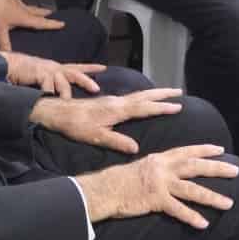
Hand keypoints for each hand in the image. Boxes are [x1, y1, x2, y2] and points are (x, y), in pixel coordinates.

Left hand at [0, 0, 63, 51]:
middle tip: (51, 13)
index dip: (52, 24)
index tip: (62, 23)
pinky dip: (22, 6)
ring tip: (37, 10)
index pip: (41, 22)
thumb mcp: (0, 30)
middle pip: (37, 11)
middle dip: (45, 13)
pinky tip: (17, 7)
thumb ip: (5, 43)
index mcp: (24, 17)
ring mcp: (16, 1)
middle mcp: (23, 8)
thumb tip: (9, 55)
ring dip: (35, 9)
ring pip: (29, 6)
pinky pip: (19, 3)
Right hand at [3, 52, 106, 97]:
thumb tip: (63, 96)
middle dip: (87, 81)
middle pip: (76, 74)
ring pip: (63, 83)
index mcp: (58, 69)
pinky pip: (48, 87)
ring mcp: (49, 70)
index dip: (91, 68)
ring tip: (67, 102)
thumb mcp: (44, 76)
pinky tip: (47, 97)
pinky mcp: (40, 73)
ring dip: (65, 94)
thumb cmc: (27, 72)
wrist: (10, 65)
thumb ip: (53, 83)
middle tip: (96, 89)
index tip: (104, 68)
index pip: (78, 67)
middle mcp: (56, 68)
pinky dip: (48, 93)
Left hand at [30, 88, 184, 152]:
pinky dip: (144, 95)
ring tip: (169, 92)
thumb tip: (136, 148)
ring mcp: (113, 100)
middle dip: (163, 93)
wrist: (58, 112)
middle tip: (180, 91)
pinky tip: (145, 98)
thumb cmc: (75, 126)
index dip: (161, 107)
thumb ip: (116, 142)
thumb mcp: (95, 137)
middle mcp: (117, 102)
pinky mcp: (108, 101)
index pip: (144, 108)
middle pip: (145, 95)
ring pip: (139, 94)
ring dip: (155, 92)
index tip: (178, 106)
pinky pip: (132, 96)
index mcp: (117, 110)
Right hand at [76, 144, 238, 228]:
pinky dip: (191, 217)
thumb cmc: (121, 179)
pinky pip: (178, 210)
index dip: (204, 150)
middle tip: (236, 171)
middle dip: (217, 169)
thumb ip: (159, 166)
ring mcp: (161, 184)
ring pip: (192, 190)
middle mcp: (163, 168)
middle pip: (195, 167)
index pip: (187, 151)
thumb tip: (172, 170)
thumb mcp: (142, 166)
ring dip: (212, 197)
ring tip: (229, 203)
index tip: (220, 150)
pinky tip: (204, 224)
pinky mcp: (156, 200)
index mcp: (160, 158)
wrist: (105, 188)